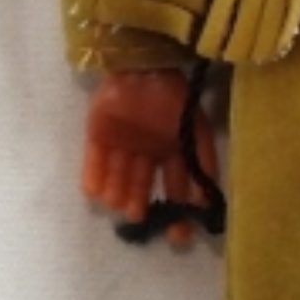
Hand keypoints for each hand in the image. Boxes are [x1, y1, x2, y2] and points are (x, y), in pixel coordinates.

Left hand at [81, 70, 219, 245]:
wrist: (144, 66)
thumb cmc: (174, 98)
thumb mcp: (196, 132)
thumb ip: (202, 164)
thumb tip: (207, 201)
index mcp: (172, 150)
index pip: (174, 185)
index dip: (175, 209)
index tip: (175, 233)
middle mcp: (147, 150)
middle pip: (142, 183)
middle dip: (140, 203)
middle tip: (138, 219)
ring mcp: (122, 142)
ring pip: (118, 173)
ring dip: (117, 191)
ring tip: (118, 203)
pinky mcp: (98, 132)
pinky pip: (94, 157)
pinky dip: (93, 174)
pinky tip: (93, 192)